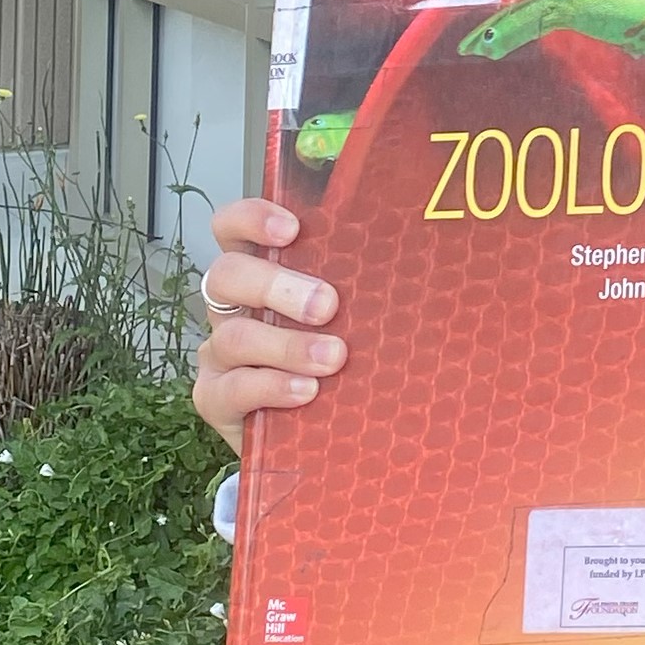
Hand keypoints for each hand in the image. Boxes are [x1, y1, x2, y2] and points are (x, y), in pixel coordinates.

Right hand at [191, 196, 344, 449]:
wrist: (322, 426)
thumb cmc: (344, 358)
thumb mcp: (354, 316)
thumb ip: (366, 289)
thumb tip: (429, 260)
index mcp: (261, 273)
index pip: (234, 229)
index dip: (251, 218)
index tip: (291, 228)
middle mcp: (234, 308)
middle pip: (227, 276)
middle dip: (275, 285)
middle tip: (327, 305)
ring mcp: (221, 353)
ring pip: (234, 337)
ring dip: (287, 345)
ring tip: (333, 357)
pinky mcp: (215, 398)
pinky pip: (231, 389)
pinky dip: (271, 387)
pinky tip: (307, 390)